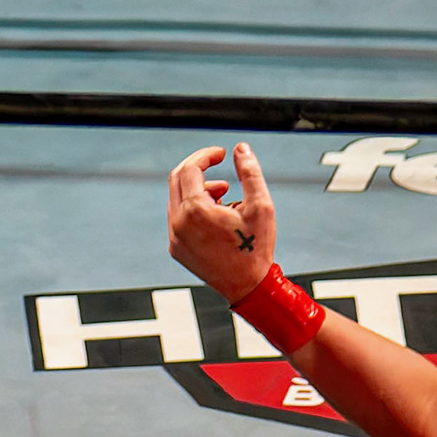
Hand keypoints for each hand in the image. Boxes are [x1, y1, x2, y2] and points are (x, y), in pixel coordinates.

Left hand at [164, 142, 281, 288]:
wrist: (250, 288)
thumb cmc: (256, 249)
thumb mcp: (261, 206)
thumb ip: (250, 172)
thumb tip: (240, 148)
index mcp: (195, 212)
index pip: (190, 169)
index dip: (206, 155)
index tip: (222, 154)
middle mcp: (178, 224)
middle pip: (177, 179)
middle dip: (198, 168)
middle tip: (218, 164)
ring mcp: (174, 238)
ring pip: (177, 199)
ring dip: (199, 189)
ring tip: (226, 196)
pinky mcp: (176, 249)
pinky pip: (178, 218)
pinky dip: (194, 208)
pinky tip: (218, 215)